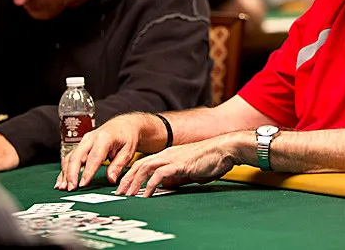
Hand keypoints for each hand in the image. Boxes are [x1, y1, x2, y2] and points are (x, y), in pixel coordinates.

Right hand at [55, 113, 149, 190]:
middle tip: (71, 188)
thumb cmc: (127, 137)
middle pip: (77, 156)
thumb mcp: (128, 150)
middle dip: (71, 173)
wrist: (124, 125)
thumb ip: (118, 165)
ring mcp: (84, 141)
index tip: (83, 184)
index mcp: (105, 137)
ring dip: (65, 173)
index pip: (94, 157)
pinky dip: (65, 169)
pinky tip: (61, 181)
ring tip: (63, 187)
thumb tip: (111, 179)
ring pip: (70, 157)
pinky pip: (70, 157)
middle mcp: (91, 137)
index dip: (87, 172)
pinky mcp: (81, 145)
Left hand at [115, 135, 239, 196]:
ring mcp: (173, 158)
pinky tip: (146, 194)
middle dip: (127, 180)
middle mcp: (167, 154)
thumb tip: (165, 187)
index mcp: (168, 155)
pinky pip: (160, 174)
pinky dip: (150, 184)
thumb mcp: (189, 171)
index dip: (131, 175)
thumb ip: (176, 178)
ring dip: (134, 182)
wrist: (225, 149)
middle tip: (119, 194)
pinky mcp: (180, 164)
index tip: (124, 188)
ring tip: (127, 195)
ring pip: (145, 168)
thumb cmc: (211, 159)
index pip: (143, 163)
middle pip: (139, 165)